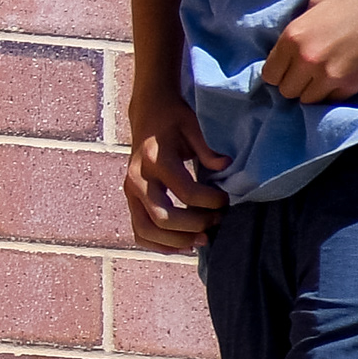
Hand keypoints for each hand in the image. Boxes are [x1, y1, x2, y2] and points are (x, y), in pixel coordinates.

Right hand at [124, 88, 227, 252]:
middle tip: (217, 221)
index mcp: (154, 159)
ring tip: (202, 239)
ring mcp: (130, 191)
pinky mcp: (130, 199)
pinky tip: (181, 246)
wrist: (147, 112)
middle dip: (195, 225)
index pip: (185, 192)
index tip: (227, 199)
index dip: (211, 201)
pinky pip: (139, 231)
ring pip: (147, 229)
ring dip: (176, 241)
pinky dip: (158, 245)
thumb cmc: (173, 118)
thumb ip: (207, 148)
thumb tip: (225, 166)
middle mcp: (137, 178)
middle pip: (163, 217)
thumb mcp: (192, 125)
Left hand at [259, 0, 357, 104]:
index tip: (289, 71)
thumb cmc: (352, 3)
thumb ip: (295, 29)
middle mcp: (306, 59)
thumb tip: (283, 48)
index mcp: (292, 37)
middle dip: (295, 84)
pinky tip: (339, 80)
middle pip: (286, 90)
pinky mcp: (350, 85)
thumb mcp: (313, 7)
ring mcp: (328, 74)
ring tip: (323, 78)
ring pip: (306, 100)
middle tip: (307, 75)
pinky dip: (332, 94)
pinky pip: (331, 101)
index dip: (279, 74)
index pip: (269, 74)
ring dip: (313, 91)